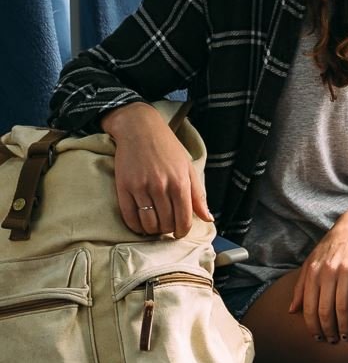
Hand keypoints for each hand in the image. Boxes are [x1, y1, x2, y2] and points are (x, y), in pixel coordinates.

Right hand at [102, 102, 213, 236]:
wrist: (140, 129)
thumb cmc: (167, 148)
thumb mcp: (188, 168)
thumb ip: (198, 195)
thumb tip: (208, 219)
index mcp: (180, 182)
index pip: (184, 220)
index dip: (182, 231)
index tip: (180, 232)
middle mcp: (161, 187)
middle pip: (166, 224)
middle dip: (168, 230)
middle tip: (167, 226)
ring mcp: (141, 188)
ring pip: (148, 224)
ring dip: (152, 230)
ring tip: (155, 224)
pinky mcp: (124, 188)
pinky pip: (129, 217)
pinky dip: (136, 226)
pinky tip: (141, 223)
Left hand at [289, 205, 347, 342]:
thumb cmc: (333, 247)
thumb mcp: (312, 262)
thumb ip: (301, 286)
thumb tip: (292, 311)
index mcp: (313, 272)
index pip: (310, 307)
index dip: (313, 327)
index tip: (318, 338)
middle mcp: (328, 271)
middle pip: (326, 310)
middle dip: (329, 330)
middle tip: (334, 340)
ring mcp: (346, 268)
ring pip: (344, 306)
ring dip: (345, 326)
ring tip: (346, 335)